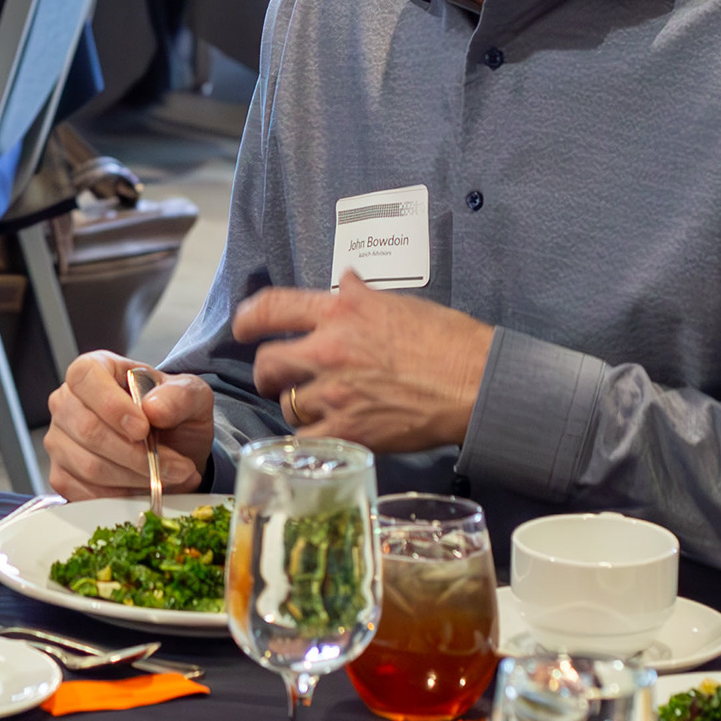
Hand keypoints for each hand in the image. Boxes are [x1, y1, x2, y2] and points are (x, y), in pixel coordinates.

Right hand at [46, 351, 212, 498]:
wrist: (174, 450)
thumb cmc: (172, 415)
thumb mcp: (191, 395)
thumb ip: (180, 395)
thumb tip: (154, 409)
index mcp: (94, 369)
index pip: (86, 377)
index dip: (112, 405)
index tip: (143, 428)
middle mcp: (67, 402)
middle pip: (88, 430)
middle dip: (136, 454)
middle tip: (174, 465)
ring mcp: (59, 441)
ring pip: (89, 466)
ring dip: (135, 478)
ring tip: (169, 477)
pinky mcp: (61, 476)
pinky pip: (85, 493)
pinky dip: (121, 497)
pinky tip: (145, 489)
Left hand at [237, 271, 489, 451]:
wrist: (476, 383)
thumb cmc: (447, 341)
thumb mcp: (398, 303)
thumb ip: (361, 296)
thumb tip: (346, 282)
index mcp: (342, 309)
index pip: (273, 307)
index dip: (248, 318)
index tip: (244, 326)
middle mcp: (329, 348)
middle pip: (268, 362)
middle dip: (269, 371)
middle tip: (277, 377)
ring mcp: (335, 391)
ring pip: (287, 403)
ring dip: (297, 405)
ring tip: (318, 406)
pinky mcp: (348, 430)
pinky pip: (306, 438)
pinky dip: (312, 437)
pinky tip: (327, 432)